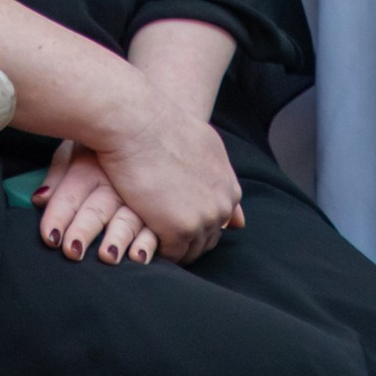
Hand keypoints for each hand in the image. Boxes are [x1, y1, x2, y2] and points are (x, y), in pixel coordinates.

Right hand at [37, 87, 244, 268]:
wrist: (136, 121)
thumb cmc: (159, 126)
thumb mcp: (204, 147)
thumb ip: (219, 180)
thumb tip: (240, 220)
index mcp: (229, 186)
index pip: (219, 221)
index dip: (194, 221)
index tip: (172, 220)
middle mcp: (223, 204)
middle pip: (207, 238)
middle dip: (185, 238)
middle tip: (156, 232)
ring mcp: (205, 218)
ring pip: (190, 250)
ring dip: (171, 247)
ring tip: (146, 239)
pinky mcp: (180, 230)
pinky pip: (171, 255)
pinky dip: (156, 251)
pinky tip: (139, 241)